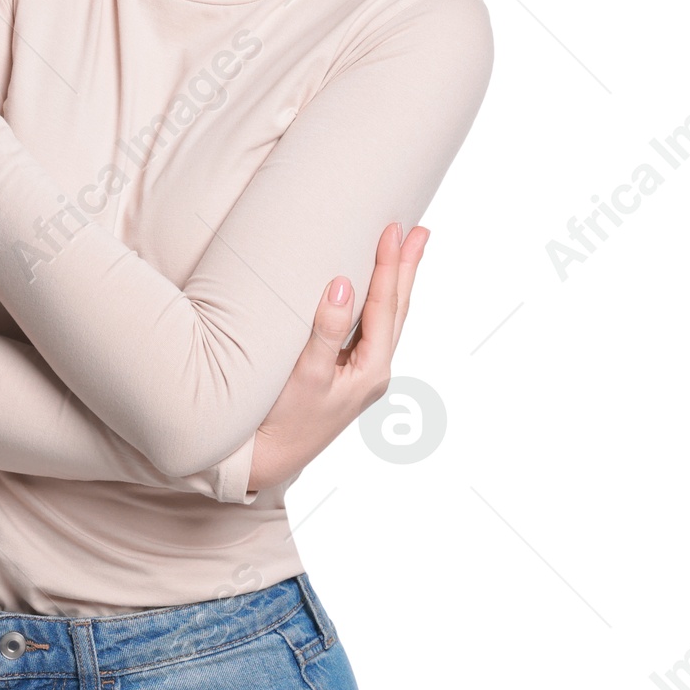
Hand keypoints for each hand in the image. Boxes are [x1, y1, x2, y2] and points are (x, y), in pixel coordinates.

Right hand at [246, 222, 427, 492]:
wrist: (269, 459)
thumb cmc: (283, 420)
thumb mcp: (305, 376)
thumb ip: (326, 331)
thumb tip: (342, 286)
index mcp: (371, 370)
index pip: (386, 306)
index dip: (391, 266)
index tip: (395, 230)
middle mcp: (374, 371)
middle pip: (398, 309)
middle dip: (408, 268)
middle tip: (421, 230)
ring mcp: (363, 373)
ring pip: (389, 318)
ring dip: (398, 282)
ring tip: (408, 251)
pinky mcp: (348, 374)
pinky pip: (372, 328)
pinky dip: (379, 301)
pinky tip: (375, 290)